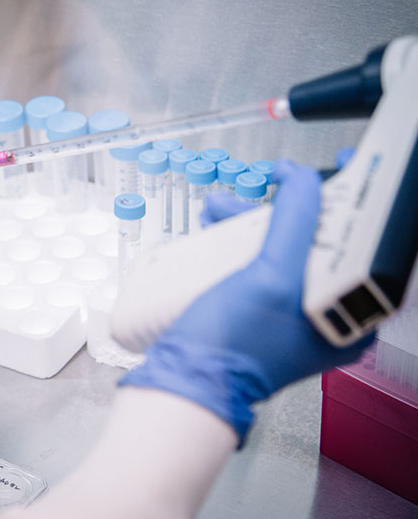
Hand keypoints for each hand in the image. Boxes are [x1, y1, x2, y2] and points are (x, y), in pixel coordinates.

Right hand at [120, 160, 373, 440]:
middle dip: (288, 209)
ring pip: (287, 248)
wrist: (185, 382)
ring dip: (254, 222)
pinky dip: (241, 241)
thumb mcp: (271, 276)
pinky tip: (218, 230)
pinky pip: (262, 263)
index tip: (346, 170)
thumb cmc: (232, 350)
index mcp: (352, 314)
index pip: (366, 244)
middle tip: (269, 189)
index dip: (354, 203)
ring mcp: (295, 313)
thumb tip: (302, 182)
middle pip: (322, 241)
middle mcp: (329, 313)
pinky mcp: (264, 312)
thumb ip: (294, 224)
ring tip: (221, 210)